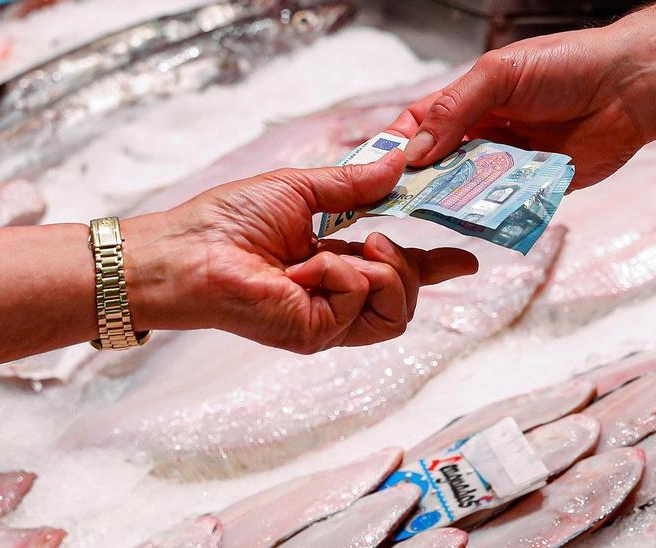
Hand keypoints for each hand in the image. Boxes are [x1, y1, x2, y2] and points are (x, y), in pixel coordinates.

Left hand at [120, 151, 477, 353]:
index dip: (435, 268)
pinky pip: (361, 300)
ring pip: (397, 311)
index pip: (396, 274)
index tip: (467, 260)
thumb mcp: (304, 190)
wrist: (187, 250)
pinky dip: (341, 273)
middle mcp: (335, 301)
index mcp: (334, 267)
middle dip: (414, 268)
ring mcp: (328, 323)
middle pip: (406, 302)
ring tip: (353, 249)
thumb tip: (398, 163)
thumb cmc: (227, 221)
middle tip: (383, 238)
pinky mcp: (317, 334)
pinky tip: (306, 267)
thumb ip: (356, 184)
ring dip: (384, 270)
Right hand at [388, 27, 649, 189]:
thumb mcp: (500, 75)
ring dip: (454, 201)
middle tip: (400, 203)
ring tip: (437, 212)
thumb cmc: (567, 65)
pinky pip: (506, 208)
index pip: (420, 126)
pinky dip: (491, 215)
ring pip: (469, 191)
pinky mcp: (537, 189)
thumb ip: (455, 110)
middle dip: (420, 184)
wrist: (630, 87)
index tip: (375, 170)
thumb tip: (416, 152)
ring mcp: (510, 164)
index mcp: (470, 101)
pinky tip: (478, 221)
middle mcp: (486, 134)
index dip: (396, 147)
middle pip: (439, 166)